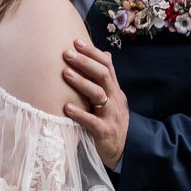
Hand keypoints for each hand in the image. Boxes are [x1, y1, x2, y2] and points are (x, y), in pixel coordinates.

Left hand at [61, 41, 128, 169]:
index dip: (92, 53)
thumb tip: (106, 53)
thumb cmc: (113, 120)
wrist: (126, 149)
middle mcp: (114, 99)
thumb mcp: (114, 97)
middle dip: (84, 63)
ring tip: (65, 73)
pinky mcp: (104, 132)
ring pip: (98, 94)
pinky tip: (66, 107)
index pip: (107, 65)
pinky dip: (79, 114)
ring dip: (81, 82)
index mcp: (115, 90)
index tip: (76, 42)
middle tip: (67, 54)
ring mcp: (110, 116)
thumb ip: (107, 78)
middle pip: (102, 75)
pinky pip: (92, 122)